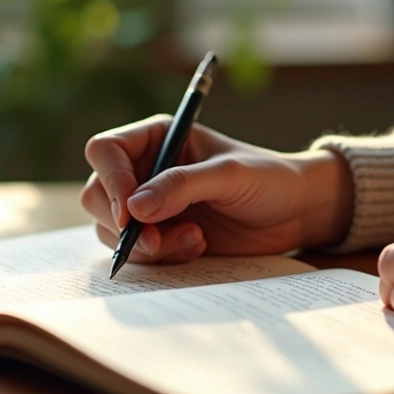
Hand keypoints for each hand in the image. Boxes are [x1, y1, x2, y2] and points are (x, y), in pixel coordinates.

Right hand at [81, 115, 353, 263]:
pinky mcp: (161, 236)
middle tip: (156, 240)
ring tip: (195, 240)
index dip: (110, 180)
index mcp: (157, 137)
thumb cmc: (268, 178)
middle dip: (122, 223)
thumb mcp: (229, 175)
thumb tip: (134, 209)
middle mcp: (145, 170)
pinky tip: (199, 246)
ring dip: (147, 244)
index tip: (130, 211)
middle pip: (98, 195)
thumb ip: (182, 186)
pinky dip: (162, 256)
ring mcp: (150, 206)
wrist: (296, 212)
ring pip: (113, 230)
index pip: (106, 151)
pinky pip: (138, 253)